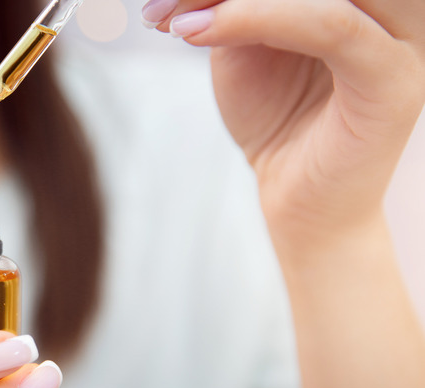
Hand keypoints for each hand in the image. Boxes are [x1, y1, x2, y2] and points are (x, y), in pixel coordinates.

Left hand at [144, 0, 424, 238]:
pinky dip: (258, 18)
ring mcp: (400, 37)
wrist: (298, 197)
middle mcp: (389, 8)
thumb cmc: (274, 117)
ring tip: (174, 22)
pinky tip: (196, 32)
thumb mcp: (244, 43)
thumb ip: (234, 4)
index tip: (161, 1)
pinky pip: (333, 26)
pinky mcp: (392, 77)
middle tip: (159, 9)